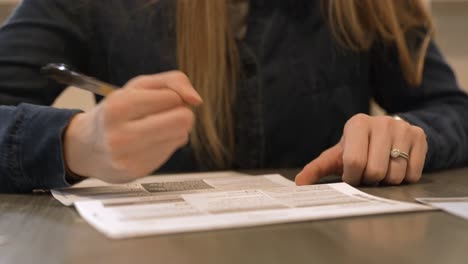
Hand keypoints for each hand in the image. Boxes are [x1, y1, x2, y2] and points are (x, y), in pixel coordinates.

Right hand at [63, 71, 201, 182]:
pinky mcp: (137, 172)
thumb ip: (173, 81)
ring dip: (174, 129)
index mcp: (119, 106)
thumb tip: (196, 100)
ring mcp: (129, 157)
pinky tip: (147, 143)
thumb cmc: (116, 112)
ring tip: (151, 129)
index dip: (171, 96)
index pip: (174, 98)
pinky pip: (171, 151)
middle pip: (183, 119)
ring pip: (181, 135)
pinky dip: (165, 144)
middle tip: (162, 114)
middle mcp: (121, 134)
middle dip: (180, 113)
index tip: (156, 100)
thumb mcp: (139, 86)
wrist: (86, 147)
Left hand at [295, 114, 427, 185]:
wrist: (388, 134)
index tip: (351, 176)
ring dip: (387, 181)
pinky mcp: (419, 136)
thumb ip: (317, 168)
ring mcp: (402, 128)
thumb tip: (299, 183)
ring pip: (396, 174)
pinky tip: (397, 167)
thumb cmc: (358, 148)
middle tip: (368, 174)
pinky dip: (404, 178)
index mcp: (357, 124)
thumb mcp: (337, 155)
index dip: (352, 177)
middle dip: (370, 180)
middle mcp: (381, 122)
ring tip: (382, 169)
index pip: (355, 161)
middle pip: (376, 171)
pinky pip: (413, 173)